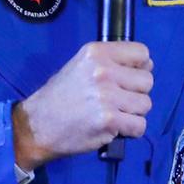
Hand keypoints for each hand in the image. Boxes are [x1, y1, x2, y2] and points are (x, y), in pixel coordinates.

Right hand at [11, 41, 153, 168]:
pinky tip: (116, 127)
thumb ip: (112, 62)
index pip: (142, 53)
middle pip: (147, 81)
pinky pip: (140, 126)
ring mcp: (107, 96)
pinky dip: (131, 130)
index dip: (140, 67)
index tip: (129, 78)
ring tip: (115, 114)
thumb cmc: (61, 95)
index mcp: (97, 53)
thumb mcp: (82, 65)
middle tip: (118, 100)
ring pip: (146, 104)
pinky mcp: (108, 121)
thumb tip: (147, 66)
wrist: (36, 126)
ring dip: (134, 112)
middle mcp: (103, 71)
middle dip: (136, 92)